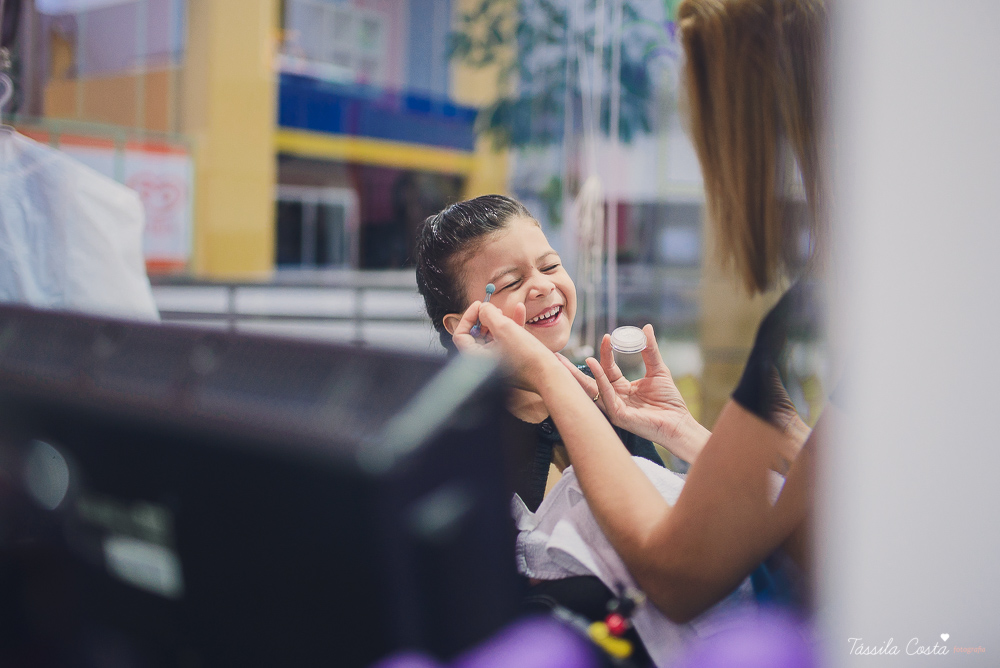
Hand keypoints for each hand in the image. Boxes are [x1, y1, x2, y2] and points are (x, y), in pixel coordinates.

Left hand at [470, 302, 561, 392]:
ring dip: (499, 320)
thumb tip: (483, 308)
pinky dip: (511, 326)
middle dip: (485, 318)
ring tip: (507, 310)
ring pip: (492, 336)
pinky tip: (520, 310)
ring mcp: (498, 363)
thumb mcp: (504, 327)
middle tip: (493, 308)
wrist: (549, 375)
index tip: (479, 305)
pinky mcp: (511, 361)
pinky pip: (506, 340)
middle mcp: (484, 363)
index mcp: (476, 359)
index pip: (461, 335)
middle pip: (476, 335)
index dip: (468, 317)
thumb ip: (488, 314)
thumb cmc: (525, 355)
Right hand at [557, 324, 708, 461]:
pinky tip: (594, 367)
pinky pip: (606, 395)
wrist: (679, 423)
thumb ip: (649, 350)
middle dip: (571, 370)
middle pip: (589, 381)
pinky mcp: (618, 416)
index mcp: (620, 389)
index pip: (607, 368)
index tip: (607, 336)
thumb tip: (646, 327)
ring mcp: (613, 408)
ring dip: (579, 375)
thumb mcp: (658, 370)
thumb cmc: (669, 401)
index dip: (606, 352)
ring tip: (565, 362)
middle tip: (555, 357)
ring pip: (592, 390)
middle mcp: (613, 398)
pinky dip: (599, 380)